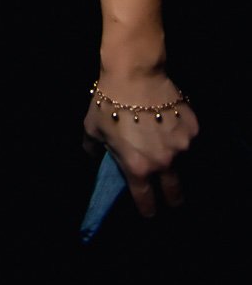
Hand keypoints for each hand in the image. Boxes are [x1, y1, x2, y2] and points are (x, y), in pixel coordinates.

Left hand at [82, 73, 198, 216]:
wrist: (133, 73)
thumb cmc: (108, 102)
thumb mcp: (92, 129)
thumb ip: (93, 149)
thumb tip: (95, 158)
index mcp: (137, 168)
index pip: (146, 202)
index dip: (147, 210)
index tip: (149, 211)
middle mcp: (163, 163)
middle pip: (174, 194)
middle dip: (171, 198)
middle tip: (169, 195)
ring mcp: (182, 146)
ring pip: (183, 163)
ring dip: (176, 159)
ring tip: (165, 146)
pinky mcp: (193, 129)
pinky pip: (189, 139)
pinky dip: (181, 136)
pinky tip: (170, 124)